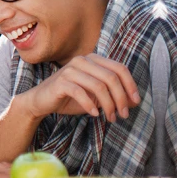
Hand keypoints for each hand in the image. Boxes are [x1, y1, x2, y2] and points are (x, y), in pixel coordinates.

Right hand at [14, 53, 140, 120]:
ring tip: (110, 117)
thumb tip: (135, 101)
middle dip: (121, 98)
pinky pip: (81, 93)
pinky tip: (94, 114)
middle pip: (111, 78)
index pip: (119, 68)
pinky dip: (90, 105)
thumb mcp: (96, 97)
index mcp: (93, 59)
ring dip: (108, 105)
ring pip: (99, 86)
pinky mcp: (60, 82)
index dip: (131, 85)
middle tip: (124, 114)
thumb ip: (114, 95)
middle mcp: (82, 60)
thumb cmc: (69, 98)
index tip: (136, 102)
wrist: (40, 101)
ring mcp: (70, 70)